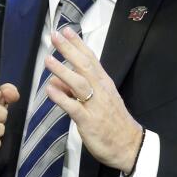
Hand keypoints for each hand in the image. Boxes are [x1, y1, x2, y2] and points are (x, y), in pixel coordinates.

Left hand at [43, 27, 143, 173]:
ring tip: (48, 60)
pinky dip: (61, 98)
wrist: (129, 145)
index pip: (90, 59)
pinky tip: (50, 90)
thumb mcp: (98, 101)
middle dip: (69, 50)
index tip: (66, 31)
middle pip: (84, 66)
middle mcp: (100, 90)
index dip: (78, 44)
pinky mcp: (89, 121)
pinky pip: (73, 107)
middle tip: (54, 36)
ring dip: (62, 71)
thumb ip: (77, 89)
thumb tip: (57, 79)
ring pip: (79, 83)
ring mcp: (95, 105)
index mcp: (103, 83)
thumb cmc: (112, 122)